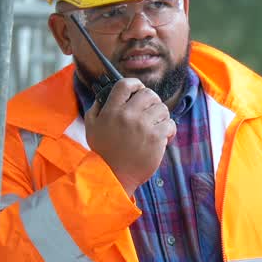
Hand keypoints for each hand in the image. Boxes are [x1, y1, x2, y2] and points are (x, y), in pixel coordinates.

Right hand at [84, 78, 175, 195]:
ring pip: (162, 108)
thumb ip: (97, 108)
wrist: (114, 177)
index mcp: (111, 110)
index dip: (135, 84)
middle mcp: (127, 115)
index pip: (125, 84)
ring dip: (161, 116)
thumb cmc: (103, 153)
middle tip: (150, 113)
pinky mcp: (156, 138)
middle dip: (152, 101)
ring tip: (156, 127)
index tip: (139, 90)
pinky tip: (163, 137)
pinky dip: (169, 130)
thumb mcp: (91, 127)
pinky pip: (170, 124)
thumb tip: (104, 94)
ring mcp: (143, 126)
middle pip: (148, 94)